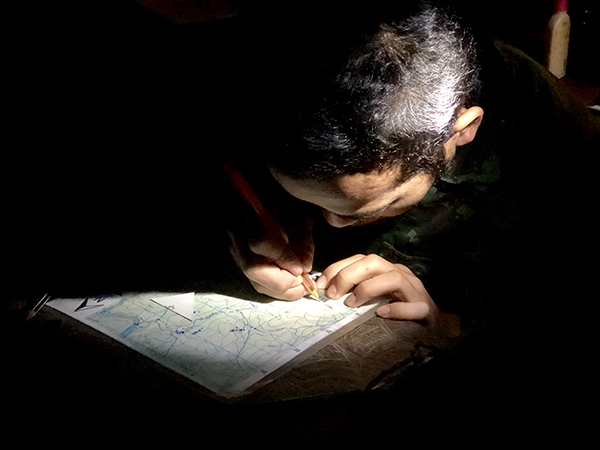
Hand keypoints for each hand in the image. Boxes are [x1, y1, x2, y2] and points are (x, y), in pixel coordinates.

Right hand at [228, 210, 314, 300]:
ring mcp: (235, 249)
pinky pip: (255, 281)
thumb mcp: (300, 218)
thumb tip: (305, 267)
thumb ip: (304, 242)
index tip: (301, 269)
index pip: (260, 242)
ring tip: (300, 285)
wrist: (265, 205)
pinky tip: (289, 283)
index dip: (283, 259)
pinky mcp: (240, 261)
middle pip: (252, 268)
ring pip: (253, 279)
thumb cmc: (285, 207)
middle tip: (303, 284)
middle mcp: (237, 233)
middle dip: (281, 282)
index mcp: (251, 214)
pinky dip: (274, 287)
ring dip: (279, 289)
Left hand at [317, 254, 459, 336]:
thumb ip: (355, 291)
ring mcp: (415, 290)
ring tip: (351, 304)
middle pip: (374, 262)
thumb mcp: (375, 297)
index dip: (338, 268)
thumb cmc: (397, 311)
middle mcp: (400, 274)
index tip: (320, 285)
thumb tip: (327, 292)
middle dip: (348, 275)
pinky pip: (415, 306)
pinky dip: (397, 309)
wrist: (435, 327)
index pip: (360, 259)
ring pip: (393, 277)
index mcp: (386, 270)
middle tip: (332, 294)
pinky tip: (381, 314)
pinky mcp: (426, 309)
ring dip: (368, 288)